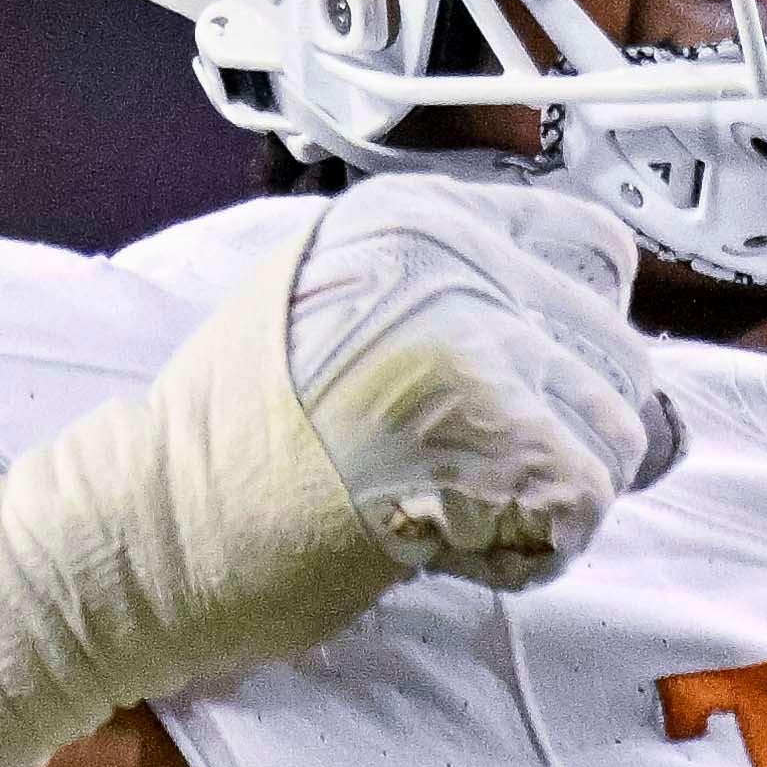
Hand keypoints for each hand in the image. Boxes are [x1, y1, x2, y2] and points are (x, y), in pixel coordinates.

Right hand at [0, 178, 681, 766]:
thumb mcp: (344, 319)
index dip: (577, 349)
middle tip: (469, 484)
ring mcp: (471, 332)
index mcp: (419, 216)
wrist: (144, 531)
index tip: (529, 405)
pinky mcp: (484, 426)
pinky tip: (447, 548)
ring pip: (616, 435)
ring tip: (449, 512)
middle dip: (570, 441)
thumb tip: (622, 374)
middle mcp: (451, 254)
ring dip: (550, 500)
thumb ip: (467, 312)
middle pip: (618, 356)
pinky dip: (531, 550)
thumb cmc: (232, 453)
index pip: (598, 256)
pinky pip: (583, 502)